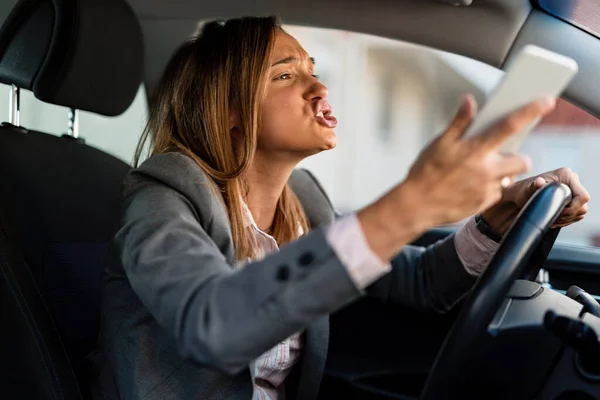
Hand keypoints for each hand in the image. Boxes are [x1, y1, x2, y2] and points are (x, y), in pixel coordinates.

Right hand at [358, 94, 555, 260]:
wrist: (416, 206)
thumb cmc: (425, 174)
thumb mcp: (439, 143)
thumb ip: (459, 123)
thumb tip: (469, 101)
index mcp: (476, 150)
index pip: (509, 125)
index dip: (530, 111)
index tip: (546, 102)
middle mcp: (487, 170)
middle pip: (521, 160)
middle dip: (515, 157)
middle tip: (498, 156)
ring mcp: (488, 189)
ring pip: (509, 178)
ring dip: (501, 173)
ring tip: (479, 173)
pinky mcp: (485, 204)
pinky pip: (497, 193)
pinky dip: (489, 188)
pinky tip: (471, 187)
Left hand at [482, 168, 589, 233]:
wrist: (520, 196)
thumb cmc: (522, 192)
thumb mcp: (526, 190)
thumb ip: (533, 187)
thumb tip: (539, 182)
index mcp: (566, 175)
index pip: (583, 196)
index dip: (573, 208)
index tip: (558, 212)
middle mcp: (572, 181)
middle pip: (582, 206)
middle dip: (568, 215)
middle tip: (553, 219)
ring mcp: (573, 190)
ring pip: (580, 211)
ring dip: (567, 219)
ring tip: (552, 219)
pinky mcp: (572, 199)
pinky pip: (576, 214)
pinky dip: (566, 219)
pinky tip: (554, 219)